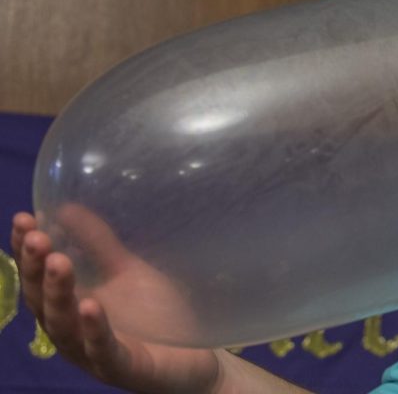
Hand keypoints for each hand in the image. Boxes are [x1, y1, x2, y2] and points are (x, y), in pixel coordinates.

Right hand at [11, 211, 222, 393]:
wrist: (196, 356)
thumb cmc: (154, 314)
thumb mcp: (126, 271)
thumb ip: (98, 244)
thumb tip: (65, 207)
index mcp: (70, 307)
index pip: (38, 279)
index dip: (26, 253)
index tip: (23, 220)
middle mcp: (73, 332)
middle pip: (43, 303)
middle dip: (36, 269)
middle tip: (36, 237)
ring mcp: (94, 354)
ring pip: (65, 327)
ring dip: (59, 294)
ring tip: (58, 262)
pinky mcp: (123, 368)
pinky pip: (103, 351)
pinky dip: (94, 329)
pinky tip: (91, 306)